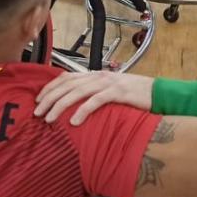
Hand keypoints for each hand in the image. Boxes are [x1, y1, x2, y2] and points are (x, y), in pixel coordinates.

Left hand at [34, 71, 153, 123]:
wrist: (159, 93)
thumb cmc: (135, 96)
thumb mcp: (111, 92)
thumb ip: (95, 95)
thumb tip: (75, 107)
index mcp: (96, 75)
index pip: (66, 77)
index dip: (50, 88)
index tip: (37, 100)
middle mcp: (99, 76)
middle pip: (67, 85)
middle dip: (49, 98)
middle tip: (36, 113)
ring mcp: (109, 83)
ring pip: (77, 92)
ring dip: (60, 105)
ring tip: (49, 119)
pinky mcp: (118, 93)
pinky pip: (96, 101)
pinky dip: (82, 110)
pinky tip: (74, 122)